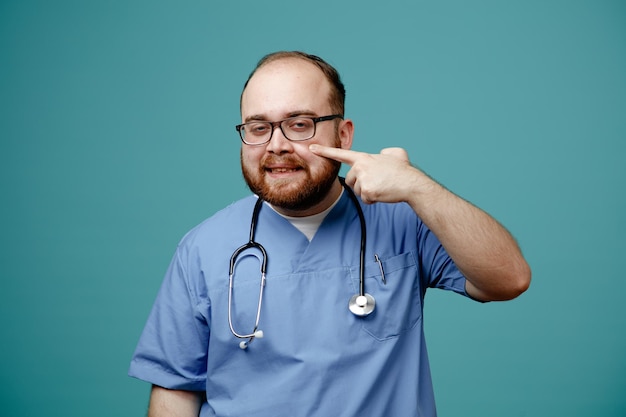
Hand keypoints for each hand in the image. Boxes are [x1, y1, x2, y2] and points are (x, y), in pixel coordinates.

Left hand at [309, 144, 423, 203]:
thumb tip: (384, 154)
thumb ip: (386, 152)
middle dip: (361, 185)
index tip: (311, 148)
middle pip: (350, 181)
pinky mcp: (366, 190)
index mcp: (364, 158)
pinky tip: (383, 193)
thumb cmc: (404, 170)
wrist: (410, 183)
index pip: (341, 154)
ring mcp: (362, 178)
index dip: (325, 151)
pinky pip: (365, 200)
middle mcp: (360, 166)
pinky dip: (374, 200)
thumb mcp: (396, 154)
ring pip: (357, 191)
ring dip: (368, 193)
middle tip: (377, 182)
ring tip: (381, 187)